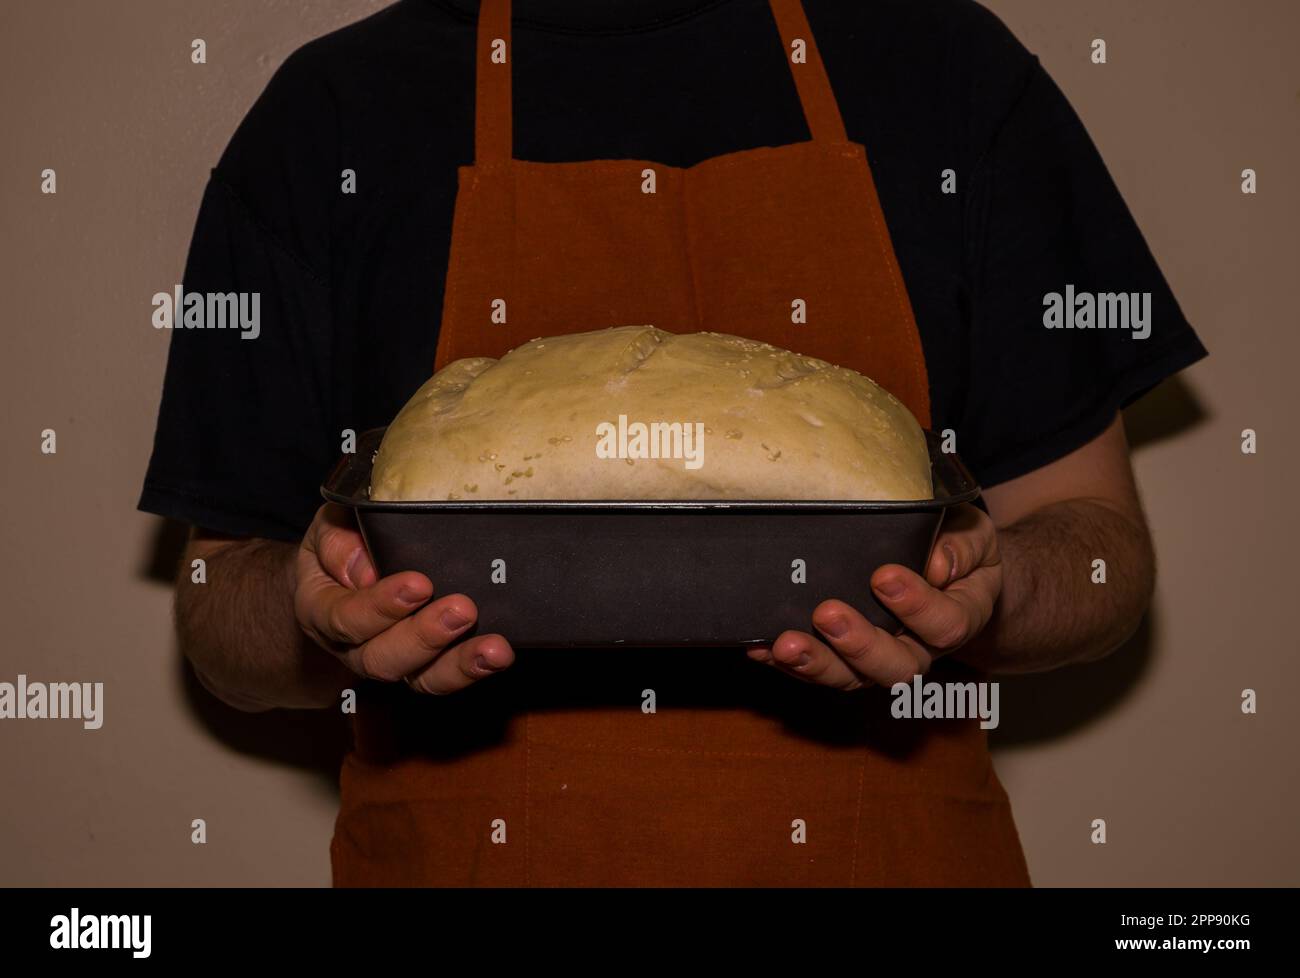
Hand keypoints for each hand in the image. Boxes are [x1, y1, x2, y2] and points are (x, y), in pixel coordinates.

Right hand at [294, 503, 513, 693]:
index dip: (381, 607)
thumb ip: (338, 542)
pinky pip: (444, 677)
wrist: (340, 571)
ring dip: (459, 664)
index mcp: (322, 610)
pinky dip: (473, 669)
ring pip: (420, 678)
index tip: (419, 584)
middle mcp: (353, 646)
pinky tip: (499, 655)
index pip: (346, 618)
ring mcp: (392, 660)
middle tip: (461, 610)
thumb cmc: (340, 541)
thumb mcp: (328, 528)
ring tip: (494, 648)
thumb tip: (366, 570)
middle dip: (425, 636)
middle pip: (383, 659)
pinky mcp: (424, 664)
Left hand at [746, 503, 1000, 689]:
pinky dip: (787, 663)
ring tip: (784, 645)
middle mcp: (920, 649)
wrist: (950, 574)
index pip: (945, 624)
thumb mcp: (975, 536)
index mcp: (958, 616)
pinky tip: (760, 646)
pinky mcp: (844, 660)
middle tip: (827, 614)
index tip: (883, 576)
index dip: (916, 606)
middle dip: (858, 644)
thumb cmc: (959, 548)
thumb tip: (940, 563)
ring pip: (851, 678)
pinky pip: (818, 670)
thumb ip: (963, 546)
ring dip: (816, 663)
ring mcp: (878, 659)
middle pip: (896, 667)